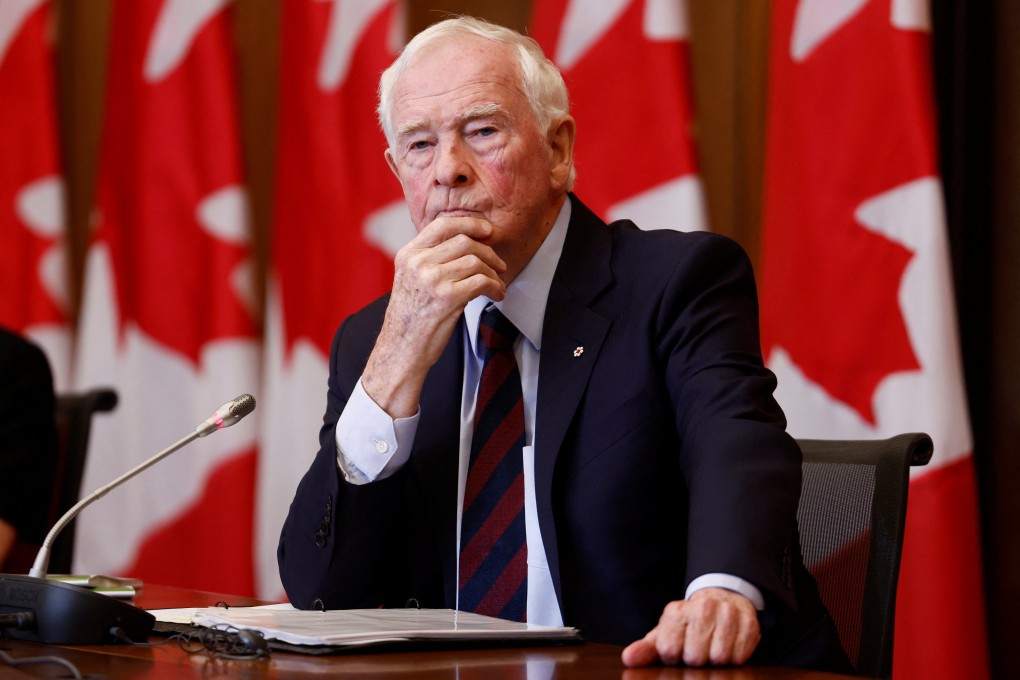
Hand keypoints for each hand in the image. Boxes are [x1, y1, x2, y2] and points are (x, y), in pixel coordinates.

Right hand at [362, 216, 506, 416]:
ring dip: (494, 273)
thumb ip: (431, 260)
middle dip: (489, 252)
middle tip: (499, 265)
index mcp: (408, 255)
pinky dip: (496, 287)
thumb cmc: (410, 319)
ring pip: (476, 261)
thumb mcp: (411, 280)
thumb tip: (467, 244)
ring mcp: (432, 279)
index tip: (487, 230)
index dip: (470, 223)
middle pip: (465, 241)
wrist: (401, 350)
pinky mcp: (447, 297)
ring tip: (497, 285)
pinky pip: (482, 281)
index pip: (442, 225)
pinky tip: (496, 294)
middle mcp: (418, 263)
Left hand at [621, 588, 760, 666]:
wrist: (722, 600)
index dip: (674, 658)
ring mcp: (727, 613)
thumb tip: (628, 658)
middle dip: (696, 660)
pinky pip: (740, 657)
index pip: (669, 650)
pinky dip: (734, 658)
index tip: (678, 650)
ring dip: (715, 660)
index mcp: (676, 611)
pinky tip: (728, 645)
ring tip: (712, 647)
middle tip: (698, 649)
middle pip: (695, 657)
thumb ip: (646, 648)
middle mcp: (702, 608)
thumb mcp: (665, 634)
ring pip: (719, 658)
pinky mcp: (748, 623)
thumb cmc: (689, 625)